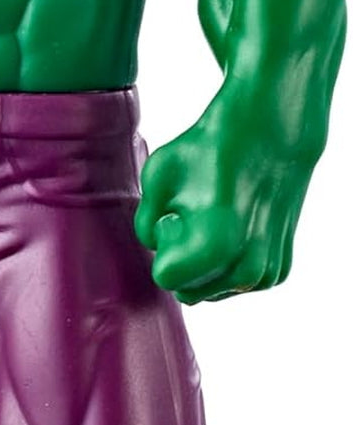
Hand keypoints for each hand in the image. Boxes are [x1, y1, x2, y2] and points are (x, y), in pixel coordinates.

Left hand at [134, 112, 309, 303]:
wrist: (270, 133)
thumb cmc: (209, 149)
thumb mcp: (157, 176)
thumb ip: (145, 227)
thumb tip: (160, 253)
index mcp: (214, 248)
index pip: (164, 277)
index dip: (167, 240)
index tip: (180, 212)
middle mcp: (246, 269)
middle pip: (188, 290)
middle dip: (184, 259)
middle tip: (198, 215)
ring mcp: (265, 273)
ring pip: (211, 291)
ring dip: (205, 263)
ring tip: (218, 217)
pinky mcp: (278, 271)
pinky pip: (235, 284)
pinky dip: (228, 262)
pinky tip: (234, 227)